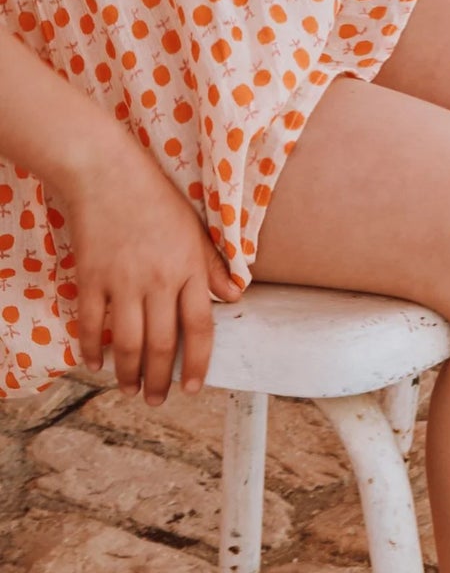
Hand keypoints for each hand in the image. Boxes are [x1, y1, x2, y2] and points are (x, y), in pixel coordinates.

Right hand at [59, 137, 241, 403]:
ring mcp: (122, 281)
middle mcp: (158, 280)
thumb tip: (236, 297)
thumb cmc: (158, 199)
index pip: (200, 327)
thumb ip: (214, 267)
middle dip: (159, 379)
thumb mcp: (196, 229)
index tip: (193, 387)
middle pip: (161, 344)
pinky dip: (93, 348)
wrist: (109, 173)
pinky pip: (91, 324)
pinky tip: (96, 363)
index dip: (198, 363)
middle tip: (156, 400)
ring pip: (127, 342)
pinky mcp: (91, 278)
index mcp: (189, 268)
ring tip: (129, 390)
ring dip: (128, 374)